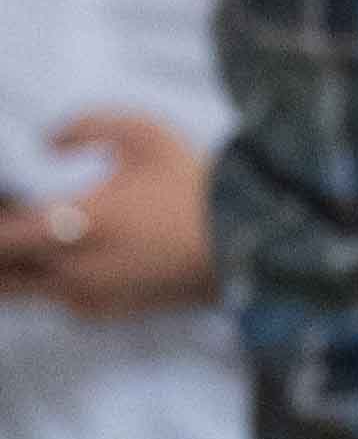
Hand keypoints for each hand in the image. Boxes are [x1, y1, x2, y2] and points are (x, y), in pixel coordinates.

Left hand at [0, 111, 207, 316]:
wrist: (251, 242)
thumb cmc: (196, 187)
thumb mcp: (143, 132)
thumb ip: (83, 126)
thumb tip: (47, 143)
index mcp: (78, 225)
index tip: (3, 199)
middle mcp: (74, 271)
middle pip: (1, 272)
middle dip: (1, 247)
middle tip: (11, 218)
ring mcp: (88, 298)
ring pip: (18, 290)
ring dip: (14, 266)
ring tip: (31, 235)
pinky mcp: (105, 313)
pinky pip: (52, 300)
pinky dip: (42, 280)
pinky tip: (61, 255)